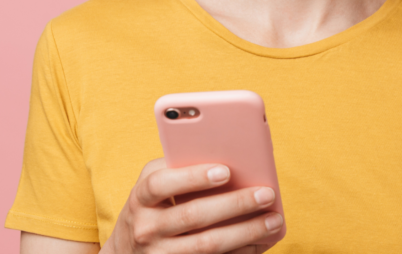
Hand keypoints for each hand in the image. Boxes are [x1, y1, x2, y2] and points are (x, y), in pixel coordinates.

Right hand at [101, 158, 283, 253]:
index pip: (161, 184)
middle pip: (193, 216)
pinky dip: (240, 253)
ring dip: (246, 232)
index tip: (225, 171)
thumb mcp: (154, 183)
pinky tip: (259, 242)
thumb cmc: (153, 205)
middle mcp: (146, 228)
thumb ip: (180, 166)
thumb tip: (230, 156)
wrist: (128, 250)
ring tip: (273, 220)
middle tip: (267, 194)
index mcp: (141, 198)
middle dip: (235, 204)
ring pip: (207, 245)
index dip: (193, 177)